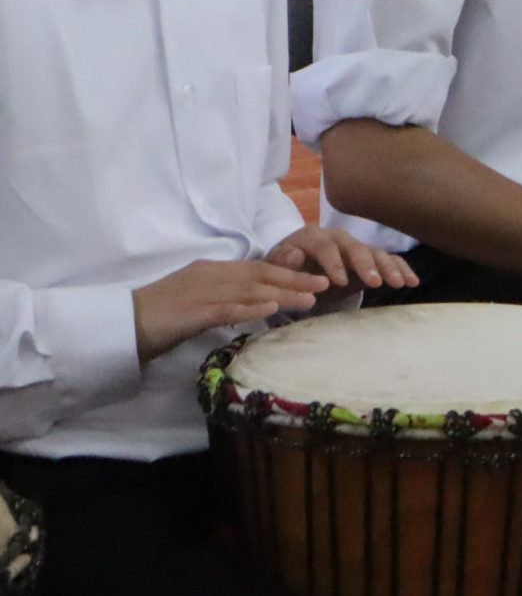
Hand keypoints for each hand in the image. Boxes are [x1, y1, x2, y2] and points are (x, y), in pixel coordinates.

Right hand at [133, 258, 331, 361]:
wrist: (120, 325)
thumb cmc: (158, 317)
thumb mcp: (198, 301)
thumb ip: (225, 298)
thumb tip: (255, 302)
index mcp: (212, 272)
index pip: (257, 270)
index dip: (288, 273)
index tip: (317, 277)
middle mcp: (210, 277)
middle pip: (260, 276)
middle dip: (295, 280)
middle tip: (327, 284)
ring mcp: (200, 293)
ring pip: (249, 290)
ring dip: (283, 293)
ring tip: (312, 298)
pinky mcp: (190, 313)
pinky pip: (225, 308)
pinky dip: (250, 307)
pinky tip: (271, 308)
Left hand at [265, 227, 418, 294]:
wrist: (296, 269)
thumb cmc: (285, 270)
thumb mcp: (276, 267)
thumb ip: (282, 262)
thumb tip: (293, 254)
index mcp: (312, 237)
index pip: (324, 246)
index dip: (331, 263)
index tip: (337, 283)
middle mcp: (337, 238)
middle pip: (354, 247)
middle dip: (366, 264)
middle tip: (375, 282)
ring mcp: (356, 247)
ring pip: (375, 252)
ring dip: (388, 267)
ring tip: (399, 284)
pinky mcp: (369, 259)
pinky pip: (388, 260)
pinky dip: (401, 268)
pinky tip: (412, 281)